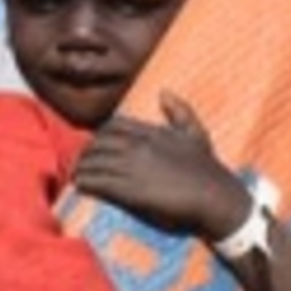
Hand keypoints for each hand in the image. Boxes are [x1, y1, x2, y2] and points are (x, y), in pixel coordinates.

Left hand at [74, 93, 246, 239]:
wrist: (215, 198)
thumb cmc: (208, 170)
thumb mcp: (196, 133)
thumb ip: (180, 111)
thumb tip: (164, 92)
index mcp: (151, 132)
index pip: (113, 126)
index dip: (101, 136)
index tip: (98, 148)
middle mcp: (137, 145)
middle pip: (97, 143)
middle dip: (86, 153)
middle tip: (81, 165)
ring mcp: (131, 166)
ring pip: (92, 161)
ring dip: (80, 169)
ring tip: (76, 177)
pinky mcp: (127, 189)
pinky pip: (95, 181)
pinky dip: (84, 183)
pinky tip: (80, 187)